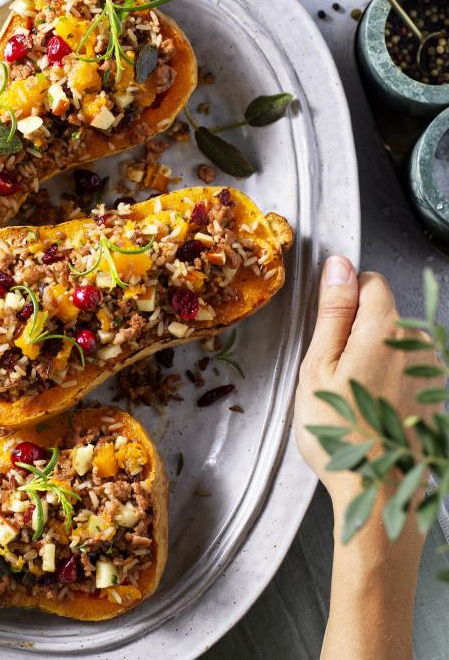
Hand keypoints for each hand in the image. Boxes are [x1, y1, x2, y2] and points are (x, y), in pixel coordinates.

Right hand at [295, 255, 441, 510]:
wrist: (379, 489)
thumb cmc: (339, 428)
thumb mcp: (319, 364)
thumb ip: (333, 311)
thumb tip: (338, 264)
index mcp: (385, 328)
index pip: (370, 281)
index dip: (343, 297)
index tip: (327, 328)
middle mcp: (417, 342)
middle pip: (383, 311)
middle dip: (356, 328)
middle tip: (332, 369)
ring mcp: (430, 370)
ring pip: (393, 340)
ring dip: (371, 353)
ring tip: (351, 392)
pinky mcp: (434, 394)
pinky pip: (404, 367)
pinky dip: (386, 376)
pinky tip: (371, 407)